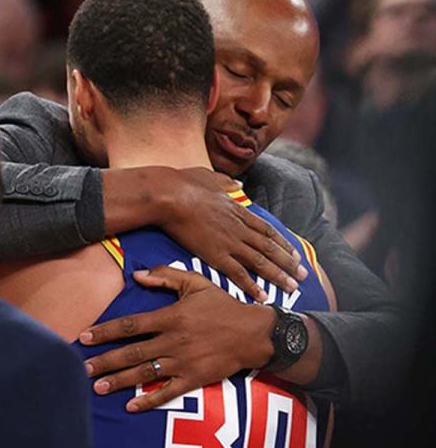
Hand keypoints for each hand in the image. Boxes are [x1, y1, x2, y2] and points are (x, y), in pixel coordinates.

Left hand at [80, 266, 275, 411]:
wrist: (254, 333)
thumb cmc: (223, 305)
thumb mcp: (195, 283)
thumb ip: (165, 277)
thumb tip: (137, 275)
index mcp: (170, 317)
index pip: (131, 325)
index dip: (106, 331)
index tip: (85, 337)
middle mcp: (173, 341)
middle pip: (133, 352)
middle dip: (106, 361)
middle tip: (83, 367)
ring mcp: (183, 362)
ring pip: (146, 373)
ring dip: (120, 381)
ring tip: (98, 387)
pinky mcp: (194, 379)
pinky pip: (168, 392)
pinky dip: (149, 400)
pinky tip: (131, 406)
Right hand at [160, 168, 303, 301]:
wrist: (171, 196)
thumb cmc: (184, 184)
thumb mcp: (210, 178)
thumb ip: (225, 183)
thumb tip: (237, 184)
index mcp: (237, 210)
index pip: (267, 229)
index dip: (283, 242)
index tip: (295, 253)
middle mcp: (239, 228)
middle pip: (270, 247)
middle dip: (288, 262)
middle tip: (304, 275)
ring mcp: (230, 242)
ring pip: (261, 262)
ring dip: (279, 275)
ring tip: (293, 287)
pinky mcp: (216, 254)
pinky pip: (238, 273)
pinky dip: (252, 286)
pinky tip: (262, 296)